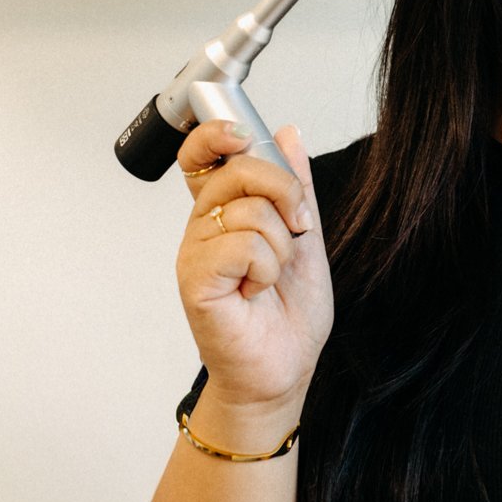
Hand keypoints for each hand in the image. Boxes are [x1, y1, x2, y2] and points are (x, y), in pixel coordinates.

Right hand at [174, 121, 333, 409]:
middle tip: (297, 230)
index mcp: (224, 211)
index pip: (201, 154)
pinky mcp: (195, 281)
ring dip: (281, 248)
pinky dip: (265, 269)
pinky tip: (256, 291)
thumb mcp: (306, 237)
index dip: (216, 133)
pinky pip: (241, 246)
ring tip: (270, 277)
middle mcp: (203, 227)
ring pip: (249, 211)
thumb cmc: (288, 314)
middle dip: (286, 194)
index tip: (242, 135)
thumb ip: (297, 184)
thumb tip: (288, 132)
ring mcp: (195, 253)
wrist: (284, 369)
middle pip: (238, 169)